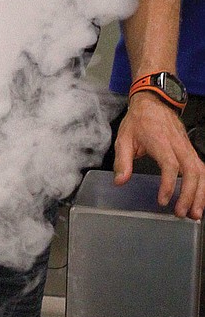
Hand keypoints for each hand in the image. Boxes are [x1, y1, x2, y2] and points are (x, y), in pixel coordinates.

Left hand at [114, 93, 204, 218]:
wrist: (153, 102)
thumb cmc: (138, 121)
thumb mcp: (124, 138)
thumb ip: (122, 161)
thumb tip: (120, 181)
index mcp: (160, 141)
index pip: (170, 164)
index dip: (169, 184)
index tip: (163, 200)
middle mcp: (178, 144)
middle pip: (192, 171)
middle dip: (190, 194)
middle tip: (182, 213)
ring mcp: (187, 147)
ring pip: (201, 171)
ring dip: (200, 194)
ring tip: (195, 214)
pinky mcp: (191, 151)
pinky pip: (202, 169)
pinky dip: (203, 186)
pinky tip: (200, 200)